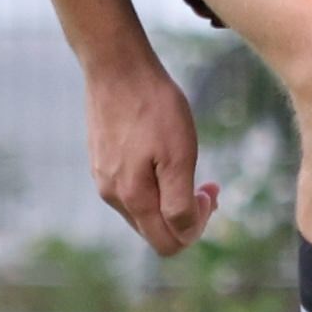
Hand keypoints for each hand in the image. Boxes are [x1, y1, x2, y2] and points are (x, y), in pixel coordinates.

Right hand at [83, 61, 221, 255]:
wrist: (117, 67)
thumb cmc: (154, 108)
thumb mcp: (179, 156)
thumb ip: (179, 203)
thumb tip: (183, 234)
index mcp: (133, 198)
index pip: (168, 244)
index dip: (197, 229)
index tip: (210, 192)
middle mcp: (113, 195)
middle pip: (155, 231)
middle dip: (185, 216)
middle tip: (207, 185)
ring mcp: (103, 177)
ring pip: (143, 210)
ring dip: (169, 198)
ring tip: (186, 165)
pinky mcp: (101, 160)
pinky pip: (131, 188)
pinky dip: (153, 183)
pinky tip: (161, 153)